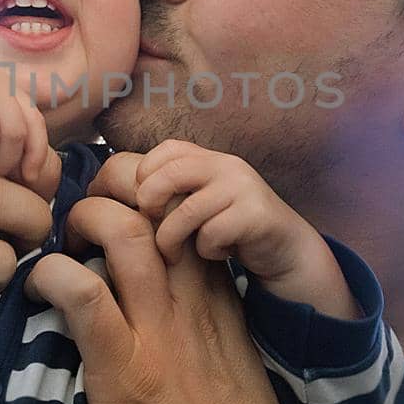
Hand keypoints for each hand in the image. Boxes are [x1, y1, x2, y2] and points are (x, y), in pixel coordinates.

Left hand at [23, 162, 382, 403]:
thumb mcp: (227, 367)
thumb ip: (198, 328)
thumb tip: (150, 307)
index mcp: (219, 298)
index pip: (182, 212)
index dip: (141, 193)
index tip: (111, 205)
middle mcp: (195, 302)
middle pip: (152, 204)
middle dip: (105, 190)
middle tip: (73, 218)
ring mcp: (161, 334)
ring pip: (122, 231)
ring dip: (79, 221)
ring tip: (54, 243)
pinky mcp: (128, 373)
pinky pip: (84, 295)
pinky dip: (52, 277)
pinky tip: (36, 289)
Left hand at [122, 144, 356, 319]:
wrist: (287, 249)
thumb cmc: (231, 228)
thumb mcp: (200, 203)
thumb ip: (171, 192)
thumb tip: (116, 197)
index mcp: (209, 159)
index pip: (166, 150)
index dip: (143, 174)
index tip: (138, 203)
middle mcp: (226, 166)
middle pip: (169, 173)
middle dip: (149, 203)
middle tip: (149, 227)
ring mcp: (243, 189)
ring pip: (185, 211)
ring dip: (172, 239)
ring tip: (177, 253)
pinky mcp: (256, 216)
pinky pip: (212, 235)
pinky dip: (207, 251)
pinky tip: (219, 254)